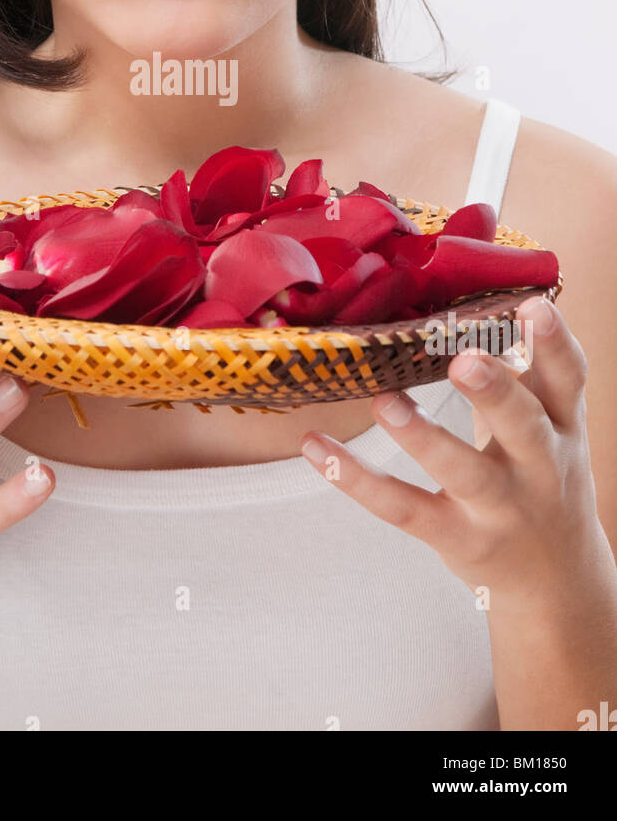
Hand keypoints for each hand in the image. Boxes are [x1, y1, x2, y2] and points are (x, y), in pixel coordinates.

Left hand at [301, 296, 605, 607]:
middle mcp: (539, 467)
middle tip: (464, 361)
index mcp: (561, 426)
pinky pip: (402, 507)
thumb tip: (493, 301)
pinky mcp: (457, 538)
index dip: (553, 344)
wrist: (557, 582)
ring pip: (462, 472)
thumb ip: (527, 372)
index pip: (567, 381)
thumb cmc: (542, 477)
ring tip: (386, 401)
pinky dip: (355, 479)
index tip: (531, 307)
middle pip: (523, 426)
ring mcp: (498, 508)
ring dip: (423, 437)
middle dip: (495, 393)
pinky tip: (317, 449)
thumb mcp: (552, 426)